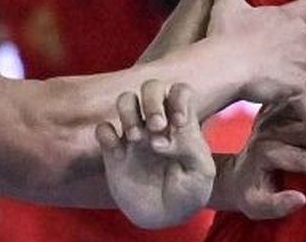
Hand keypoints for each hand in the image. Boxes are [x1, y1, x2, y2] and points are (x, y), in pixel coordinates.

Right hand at [96, 81, 214, 228]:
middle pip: (151, 87)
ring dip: (129, 113)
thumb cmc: (189, 193)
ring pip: (125, 100)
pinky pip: (103, 129)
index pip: (179, 91)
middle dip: (152, 101)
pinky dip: (106, 133)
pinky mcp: (114, 153)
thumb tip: (161, 139)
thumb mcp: (202, 173)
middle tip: (157, 127)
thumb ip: (192, 148)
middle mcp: (157, 123)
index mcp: (181, 123)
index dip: (178, 98)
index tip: (179, 123)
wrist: (166, 219)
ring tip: (137, 138)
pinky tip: (117, 150)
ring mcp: (135, 135)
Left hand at [220, 98, 305, 218]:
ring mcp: (271, 117)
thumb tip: (302, 199)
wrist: (235, 174)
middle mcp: (267, 131)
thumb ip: (277, 205)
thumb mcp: (256, 207)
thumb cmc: (250, 195)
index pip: (301, 159)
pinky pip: (298, 96)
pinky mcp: (275, 109)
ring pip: (303, 108)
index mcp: (265, 153)